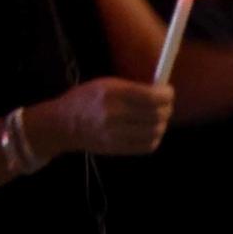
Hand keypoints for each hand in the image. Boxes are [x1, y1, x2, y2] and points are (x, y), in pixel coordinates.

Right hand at [39, 76, 172, 158]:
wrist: (63, 125)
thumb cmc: (85, 99)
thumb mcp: (105, 84)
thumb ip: (132, 88)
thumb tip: (160, 90)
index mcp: (111, 92)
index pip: (150, 96)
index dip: (166, 94)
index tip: (169, 91)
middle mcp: (114, 114)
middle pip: (155, 115)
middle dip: (167, 108)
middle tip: (167, 104)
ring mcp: (116, 134)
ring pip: (154, 131)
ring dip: (162, 124)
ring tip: (158, 117)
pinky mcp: (117, 149)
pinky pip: (147, 146)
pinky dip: (154, 137)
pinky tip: (150, 130)